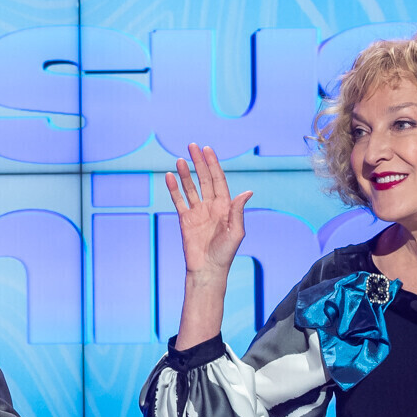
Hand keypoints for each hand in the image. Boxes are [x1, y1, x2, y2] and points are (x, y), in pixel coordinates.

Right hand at [165, 143, 253, 275]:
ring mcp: (197, 212)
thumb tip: (247, 192)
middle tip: (192, 146)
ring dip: (185, 173)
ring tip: (179, 159)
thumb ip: (237, 211)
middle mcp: (211, 206)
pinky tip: (169, 177)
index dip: (213, 164)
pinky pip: (178, 201)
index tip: (207, 150)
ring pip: (190, 188)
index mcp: (225, 207)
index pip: (218, 180)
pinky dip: (174, 189)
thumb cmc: (225, 254)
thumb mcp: (236, 232)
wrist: (208, 270)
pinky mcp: (185, 220)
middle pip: (204, 179)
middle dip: (198, 162)